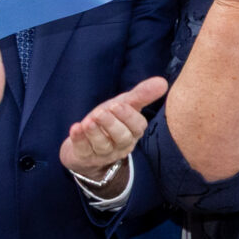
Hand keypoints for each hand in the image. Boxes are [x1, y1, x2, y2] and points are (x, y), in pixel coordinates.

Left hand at [62, 77, 168, 191]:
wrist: (86, 144)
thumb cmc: (109, 121)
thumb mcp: (124, 105)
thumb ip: (141, 95)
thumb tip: (163, 82)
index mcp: (133, 131)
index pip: (137, 126)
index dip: (128, 116)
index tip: (117, 105)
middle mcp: (121, 145)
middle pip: (121, 138)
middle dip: (111, 124)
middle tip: (101, 112)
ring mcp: (103, 153)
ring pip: (102, 145)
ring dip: (95, 133)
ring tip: (88, 121)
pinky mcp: (85, 156)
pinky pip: (83, 150)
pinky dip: (79, 139)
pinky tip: (76, 128)